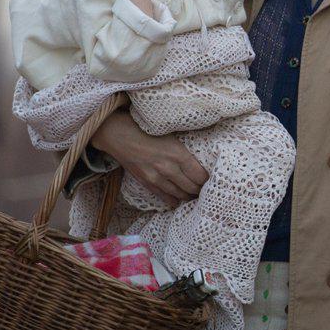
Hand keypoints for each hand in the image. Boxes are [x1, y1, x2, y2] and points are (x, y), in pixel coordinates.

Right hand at [90, 111, 208, 206]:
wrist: (117, 133)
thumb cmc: (146, 128)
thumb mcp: (171, 133)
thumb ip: (184, 148)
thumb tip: (199, 158)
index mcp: (178, 153)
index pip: (200, 175)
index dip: (207, 180)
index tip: (211, 180)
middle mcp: (169, 168)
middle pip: (191, 187)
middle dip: (200, 190)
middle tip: (205, 190)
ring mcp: (156, 177)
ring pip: (179, 194)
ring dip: (188, 196)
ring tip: (194, 196)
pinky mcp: (146, 182)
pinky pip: (164, 196)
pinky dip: (173, 200)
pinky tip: (178, 201)